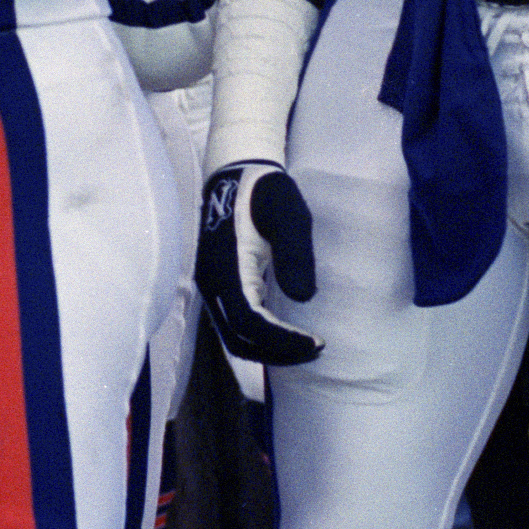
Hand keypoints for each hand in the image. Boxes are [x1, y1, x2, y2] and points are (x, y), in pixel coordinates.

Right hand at [195, 161, 322, 365]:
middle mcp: (211, 282)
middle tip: (317, 350)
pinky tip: (286, 336)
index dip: (282, 340)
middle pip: (238, 338)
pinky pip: (234, 325)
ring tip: (306, 347)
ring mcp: (211, 286)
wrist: (237, 175)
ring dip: (269, 350)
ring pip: (234, 336)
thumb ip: (294, 254)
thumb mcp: (288, 214)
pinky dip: (260, 339)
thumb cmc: (266, 192)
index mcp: (225, 265)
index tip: (317, 342)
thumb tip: (304, 298)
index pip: (249, 320)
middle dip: (278, 352)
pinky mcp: (218, 287)